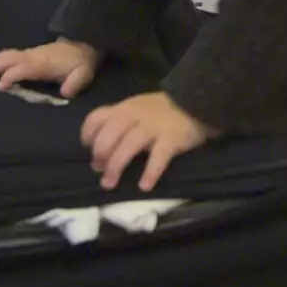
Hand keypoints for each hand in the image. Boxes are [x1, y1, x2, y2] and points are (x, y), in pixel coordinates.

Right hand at [0, 39, 101, 97]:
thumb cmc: (80, 63)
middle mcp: (32, 56)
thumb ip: (74, 83)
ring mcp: (28, 53)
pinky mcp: (27, 54)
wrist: (83, 46)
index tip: (1, 87)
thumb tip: (65, 93)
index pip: (22, 68)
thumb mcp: (83, 74)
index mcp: (42, 63)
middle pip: (8, 58)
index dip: (11, 76)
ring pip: (6, 55)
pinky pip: (8, 55)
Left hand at [81, 92, 216, 191]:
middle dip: (100, 155)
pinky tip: (145, 186)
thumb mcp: (138, 107)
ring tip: (110, 184)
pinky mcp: (171, 139)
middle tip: (100, 171)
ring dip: (116, 167)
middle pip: (109, 135)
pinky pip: (158, 157)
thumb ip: (120, 122)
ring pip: (128, 146)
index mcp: (124, 108)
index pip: (97, 117)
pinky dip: (150, 173)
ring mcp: (153, 127)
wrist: (197, 100)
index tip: (88, 149)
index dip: (88, 135)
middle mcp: (134, 116)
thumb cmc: (163, 109)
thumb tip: (102, 151)